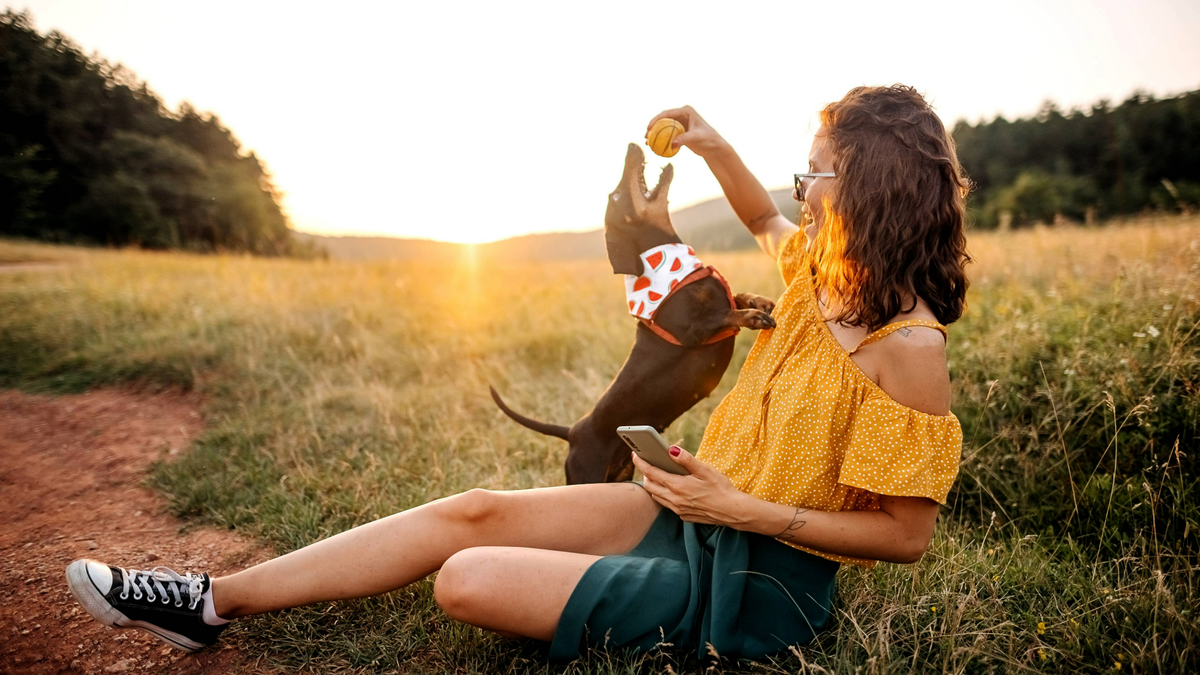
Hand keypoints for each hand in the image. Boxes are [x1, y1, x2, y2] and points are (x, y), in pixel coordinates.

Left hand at [631, 445, 746, 526]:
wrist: (732, 511)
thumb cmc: (721, 488)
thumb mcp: (705, 470)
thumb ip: (686, 459)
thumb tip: (671, 449)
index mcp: (678, 486)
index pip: (651, 473)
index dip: (641, 463)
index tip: (634, 455)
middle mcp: (674, 500)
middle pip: (649, 486)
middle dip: (645, 474)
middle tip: (647, 464)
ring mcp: (678, 510)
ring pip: (657, 497)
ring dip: (653, 486)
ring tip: (657, 475)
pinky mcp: (684, 516)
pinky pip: (667, 505)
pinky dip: (664, 495)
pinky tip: (672, 489)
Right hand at [646, 106, 728, 158]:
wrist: (714, 147)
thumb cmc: (708, 140)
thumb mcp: (696, 138)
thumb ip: (685, 139)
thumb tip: (673, 143)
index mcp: (686, 111)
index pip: (667, 114)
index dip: (656, 120)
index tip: (649, 127)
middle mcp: (682, 115)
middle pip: (663, 120)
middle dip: (653, 128)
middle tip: (646, 136)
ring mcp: (680, 124)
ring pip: (664, 128)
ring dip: (655, 135)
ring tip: (647, 142)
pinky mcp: (679, 132)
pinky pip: (667, 135)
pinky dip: (661, 140)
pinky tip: (654, 147)